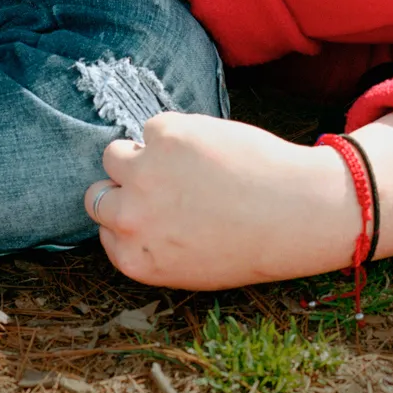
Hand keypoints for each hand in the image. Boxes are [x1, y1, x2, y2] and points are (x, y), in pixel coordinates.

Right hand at [84, 113, 358, 288]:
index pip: (104, 230)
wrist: (293, 211)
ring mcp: (142, 174)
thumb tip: (137, 212)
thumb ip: (155, 243)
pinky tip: (209, 147)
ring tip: (181, 160)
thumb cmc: (254, 240)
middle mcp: (128, 219)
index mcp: (134, 258)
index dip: (129, 214)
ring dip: (141, 154)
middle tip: (162, 181)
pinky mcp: (164, 135)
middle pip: (98, 194)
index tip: (153, 207)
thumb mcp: (192, 266)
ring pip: (115, 155)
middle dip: (125, 186)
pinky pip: (154, 126)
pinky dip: (178, 132)